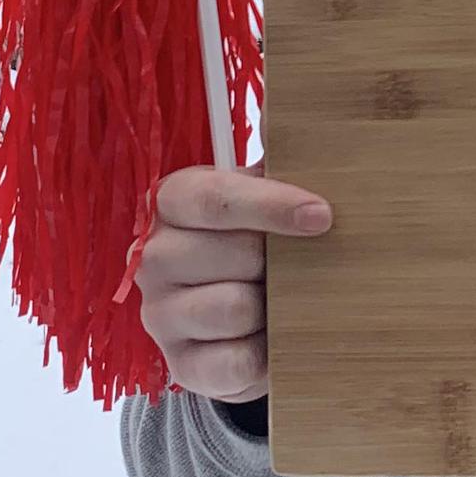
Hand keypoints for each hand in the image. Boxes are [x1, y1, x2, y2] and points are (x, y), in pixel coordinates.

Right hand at [130, 158, 332, 403]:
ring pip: (232, 307)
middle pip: (232, 253)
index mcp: (172, 202)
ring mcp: (160, 313)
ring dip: (272, 308)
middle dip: (277, 262)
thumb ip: (276, 159)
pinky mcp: (180, 365)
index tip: (322, 216)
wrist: (251, 325)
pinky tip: (272, 341)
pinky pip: (234, 361)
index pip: (213, 198)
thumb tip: (287, 110)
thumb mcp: (266, 199)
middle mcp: (154, 255)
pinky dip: (265, 353)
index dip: (270, 205)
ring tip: (281, 303)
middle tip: (293, 266)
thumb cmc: (260, 247)